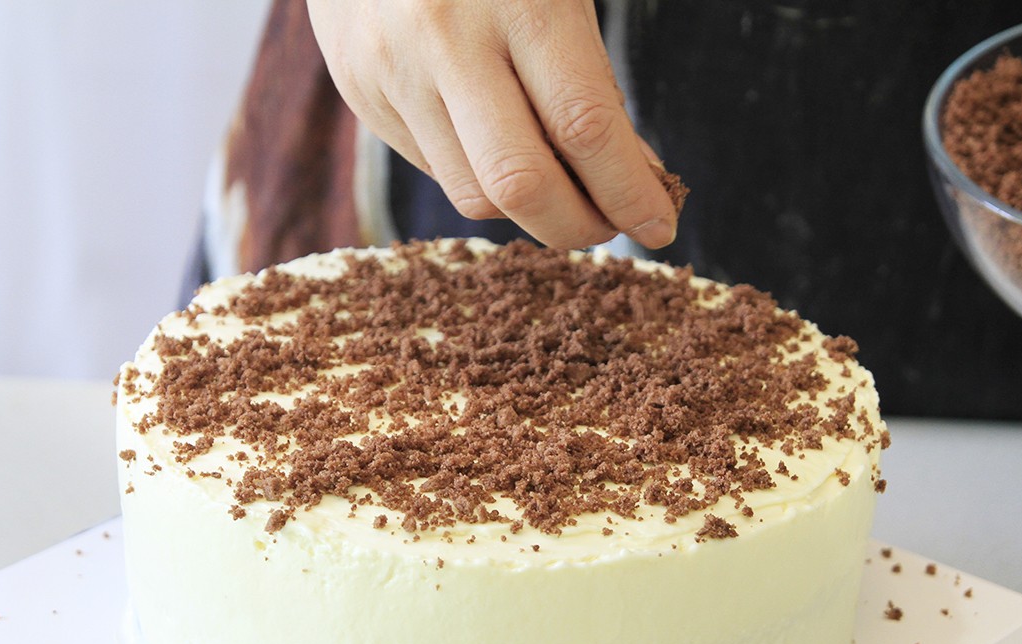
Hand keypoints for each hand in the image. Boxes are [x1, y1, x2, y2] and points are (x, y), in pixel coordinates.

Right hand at [305, 0, 676, 249]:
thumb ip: (592, 82)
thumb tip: (634, 179)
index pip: (583, 125)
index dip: (628, 191)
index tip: (659, 225)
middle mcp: (446, 38)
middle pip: (521, 183)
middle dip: (577, 225)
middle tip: (607, 227)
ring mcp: (394, 70)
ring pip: (474, 195)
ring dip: (530, 211)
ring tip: (559, 188)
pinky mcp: (362, 93)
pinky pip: (437, 172)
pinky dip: (481, 178)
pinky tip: (498, 145)